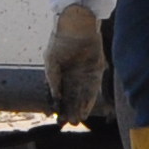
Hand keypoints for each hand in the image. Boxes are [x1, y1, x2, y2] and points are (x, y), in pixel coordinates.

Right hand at [43, 3, 107, 124]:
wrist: (76, 25)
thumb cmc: (60, 41)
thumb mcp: (51, 61)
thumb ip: (53, 80)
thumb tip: (55, 98)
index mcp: (62, 73)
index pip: (61, 94)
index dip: (60, 106)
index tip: (58, 119)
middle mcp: (74, 75)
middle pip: (72, 97)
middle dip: (71, 110)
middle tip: (70, 123)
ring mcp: (85, 73)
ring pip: (82, 95)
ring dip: (80, 108)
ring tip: (78, 120)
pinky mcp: (96, 70)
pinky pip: (93, 88)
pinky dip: (89, 99)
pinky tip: (86, 110)